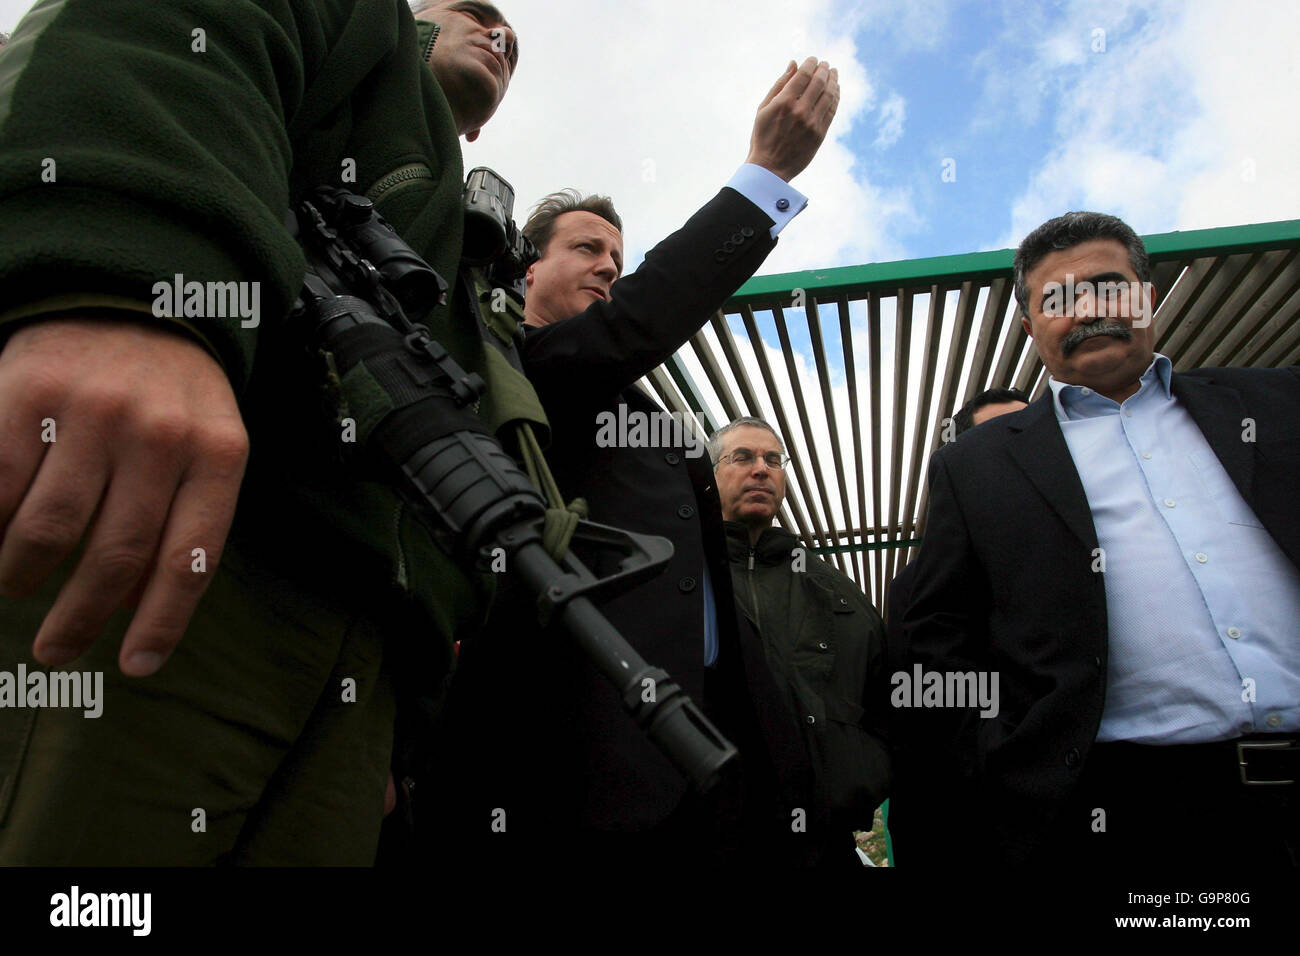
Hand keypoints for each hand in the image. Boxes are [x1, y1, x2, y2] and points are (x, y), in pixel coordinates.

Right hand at [0, 317, 247, 675]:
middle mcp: (161, 432)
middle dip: (78, 619)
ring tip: (18, 585)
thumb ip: (184, 524)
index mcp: (219, 453)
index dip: (162, 623)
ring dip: (23, 576)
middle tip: (57, 651)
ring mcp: (94, 410)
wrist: (133, 303)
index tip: (136, 668)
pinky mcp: (30, 391)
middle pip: (113, 556)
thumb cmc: (173, 401)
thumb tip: (135, 616)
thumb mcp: (207, 452)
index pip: (190, 559)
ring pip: (47, 530)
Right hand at [745, 57, 839, 182]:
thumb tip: (793, 64)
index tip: (814, 60)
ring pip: (829, 95)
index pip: (803, 75)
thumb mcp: (764, 109)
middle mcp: (800, 111)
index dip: (811, 64)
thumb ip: (779, 85)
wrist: (770, 168)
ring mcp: (812, 123)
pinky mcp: (820, 134)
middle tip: (825, 65)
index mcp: (784, 103)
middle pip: (819, 82)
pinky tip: (835, 90)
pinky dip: (836, 97)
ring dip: (833, 81)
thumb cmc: (763, 136)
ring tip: (834, 73)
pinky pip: (832, 110)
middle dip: (824, 70)